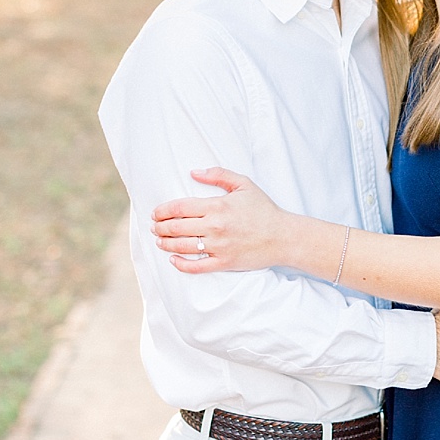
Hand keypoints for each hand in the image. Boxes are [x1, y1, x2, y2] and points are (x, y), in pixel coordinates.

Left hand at [152, 168, 289, 272]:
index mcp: (218, 206)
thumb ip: (219, 175)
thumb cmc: (265, 210)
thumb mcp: (245, 185)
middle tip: (155, 228)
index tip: (156, 213)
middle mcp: (215, 226)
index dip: (162, 210)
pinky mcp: (224, 263)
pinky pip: (195, 267)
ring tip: (160, 242)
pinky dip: (180, 264)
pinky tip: (173, 260)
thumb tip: (194, 172)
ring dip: (165, 244)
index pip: (179, 208)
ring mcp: (219, 246)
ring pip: (181, 247)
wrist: (284, 237)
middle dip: (160, 227)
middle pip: (175, 227)